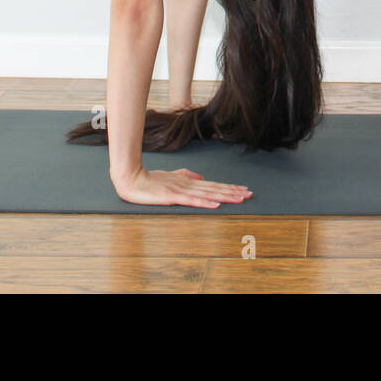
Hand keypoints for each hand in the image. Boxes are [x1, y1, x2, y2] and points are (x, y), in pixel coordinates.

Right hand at [113, 166, 251, 207]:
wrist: (131, 179)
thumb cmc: (149, 180)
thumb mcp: (170, 177)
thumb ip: (185, 176)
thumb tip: (199, 177)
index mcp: (188, 182)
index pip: (213, 185)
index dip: (229, 188)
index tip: (243, 190)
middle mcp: (188, 185)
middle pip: (215, 189)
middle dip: (233, 192)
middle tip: (249, 194)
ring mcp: (181, 191)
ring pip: (208, 194)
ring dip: (225, 196)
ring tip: (239, 198)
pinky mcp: (172, 197)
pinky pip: (191, 201)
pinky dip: (205, 203)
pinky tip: (216, 205)